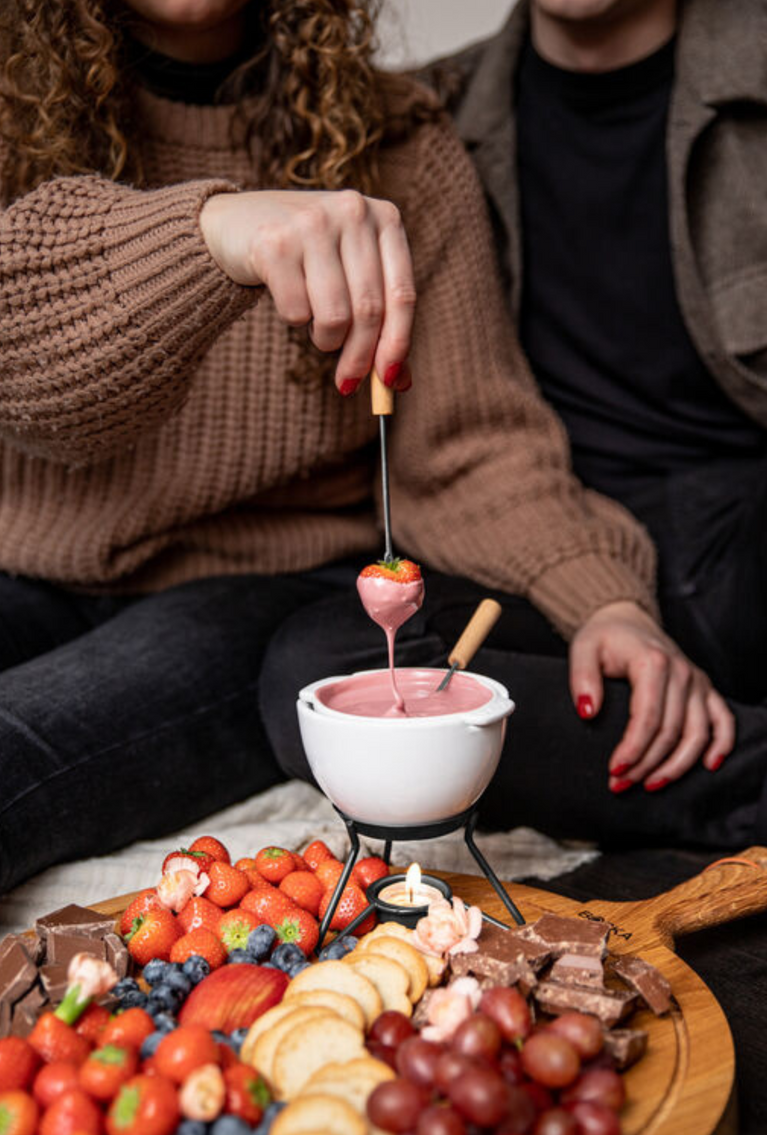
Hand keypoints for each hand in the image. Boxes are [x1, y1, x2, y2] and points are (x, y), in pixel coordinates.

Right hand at [199, 189, 414, 394]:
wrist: (239, 223)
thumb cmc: (309, 257)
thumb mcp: (352, 276)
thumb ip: (380, 321)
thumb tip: (400, 383)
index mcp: (385, 218)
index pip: (402, 295)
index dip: (398, 344)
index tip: (390, 381)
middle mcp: (353, 212)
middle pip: (369, 310)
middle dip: (359, 358)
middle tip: (347, 383)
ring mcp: (313, 223)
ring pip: (335, 316)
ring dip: (326, 339)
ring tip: (316, 328)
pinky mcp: (275, 243)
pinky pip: (297, 312)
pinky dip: (295, 320)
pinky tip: (289, 299)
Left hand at [569, 601, 734, 791]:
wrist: (627, 619)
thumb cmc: (605, 636)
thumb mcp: (583, 649)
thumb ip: (582, 679)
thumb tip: (587, 711)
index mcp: (652, 662)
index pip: (647, 718)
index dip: (632, 749)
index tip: (614, 770)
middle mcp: (681, 672)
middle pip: (670, 732)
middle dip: (646, 764)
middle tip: (621, 783)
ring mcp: (696, 681)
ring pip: (697, 734)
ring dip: (676, 766)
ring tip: (651, 784)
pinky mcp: (705, 687)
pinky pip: (722, 719)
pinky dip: (721, 744)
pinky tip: (709, 765)